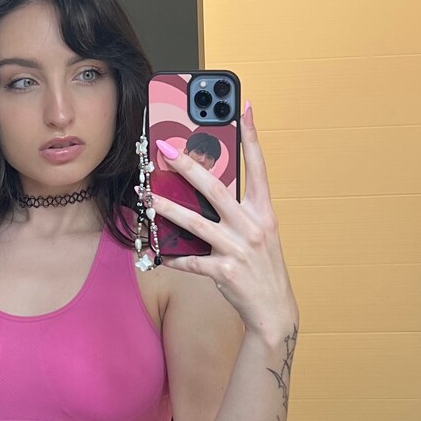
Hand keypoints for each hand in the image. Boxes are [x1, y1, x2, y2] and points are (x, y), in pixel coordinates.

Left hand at [150, 101, 297, 345]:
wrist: (274, 311)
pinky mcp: (225, 273)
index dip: (251, 137)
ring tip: (147, 196)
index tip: (244, 108)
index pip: (258, 167)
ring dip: (168, 208)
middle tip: (167, 149)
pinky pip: (191, 261)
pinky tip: (159, 252)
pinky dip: (174, 257)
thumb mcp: (259, 235)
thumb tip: (205, 191)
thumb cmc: (262, 269)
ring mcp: (239, 250)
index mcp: (265, 213)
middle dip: (190, 167)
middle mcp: (253, 227)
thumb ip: (238, 213)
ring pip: (196, 223)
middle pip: (217, 190)